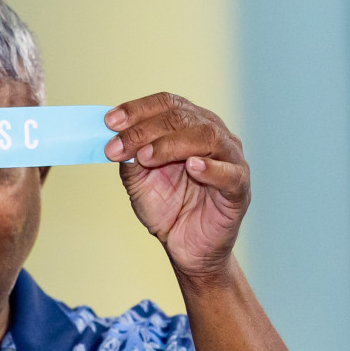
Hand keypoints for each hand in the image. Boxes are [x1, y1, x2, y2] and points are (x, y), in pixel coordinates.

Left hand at [104, 92, 249, 277]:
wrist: (185, 246)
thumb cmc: (168, 207)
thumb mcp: (139, 180)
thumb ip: (130, 158)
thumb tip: (116, 138)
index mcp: (190, 125)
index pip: (167, 104)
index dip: (138, 109)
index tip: (110, 122)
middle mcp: (213, 134)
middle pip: (182, 117)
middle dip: (144, 131)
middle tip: (118, 147)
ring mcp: (230, 158)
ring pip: (206, 137)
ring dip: (171, 144)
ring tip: (146, 157)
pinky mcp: (239, 186)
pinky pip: (229, 173)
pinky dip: (211, 168)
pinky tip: (192, 167)